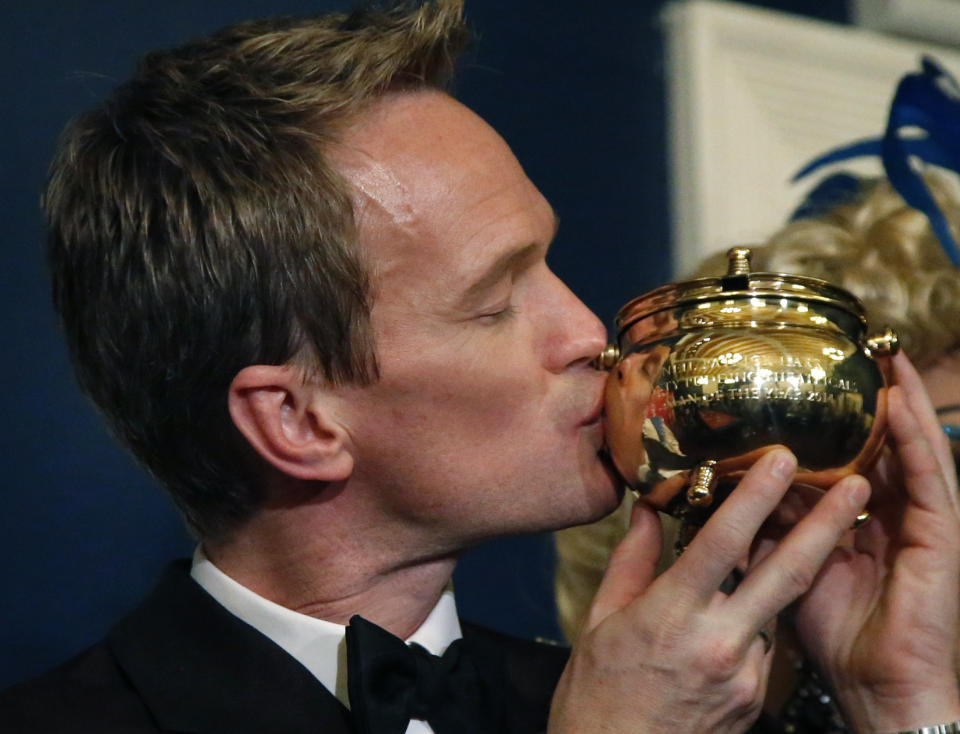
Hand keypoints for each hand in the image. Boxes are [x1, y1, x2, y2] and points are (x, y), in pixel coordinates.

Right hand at [548, 448, 869, 733]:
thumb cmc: (597, 696)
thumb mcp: (599, 621)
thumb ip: (631, 562)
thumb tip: (647, 513)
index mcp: (673, 616)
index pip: (723, 543)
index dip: (755, 497)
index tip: (781, 459)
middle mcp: (721, 643)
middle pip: (787, 573)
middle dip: (827, 523)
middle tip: (856, 484)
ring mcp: (747, 676)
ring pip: (776, 608)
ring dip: (781, 572)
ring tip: (785, 539)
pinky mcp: (758, 700)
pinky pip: (764, 643)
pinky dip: (756, 617)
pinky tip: (733, 613)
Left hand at [794, 352, 959, 731]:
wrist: (875, 688)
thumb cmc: (837, 632)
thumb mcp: (791, 566)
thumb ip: (774, 526)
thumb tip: (734, 491)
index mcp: (866, 517)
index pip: (858, 454)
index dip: (845, 417)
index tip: (824, 375)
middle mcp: (898, 512)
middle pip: (890, 442)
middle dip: (879, 395)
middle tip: (862, 346)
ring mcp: (924, 523)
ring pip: (915, 449)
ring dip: (903, 401)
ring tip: (886, 356)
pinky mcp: (941, 539)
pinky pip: (930, 480)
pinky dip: (915, 441)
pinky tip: (898, 407)